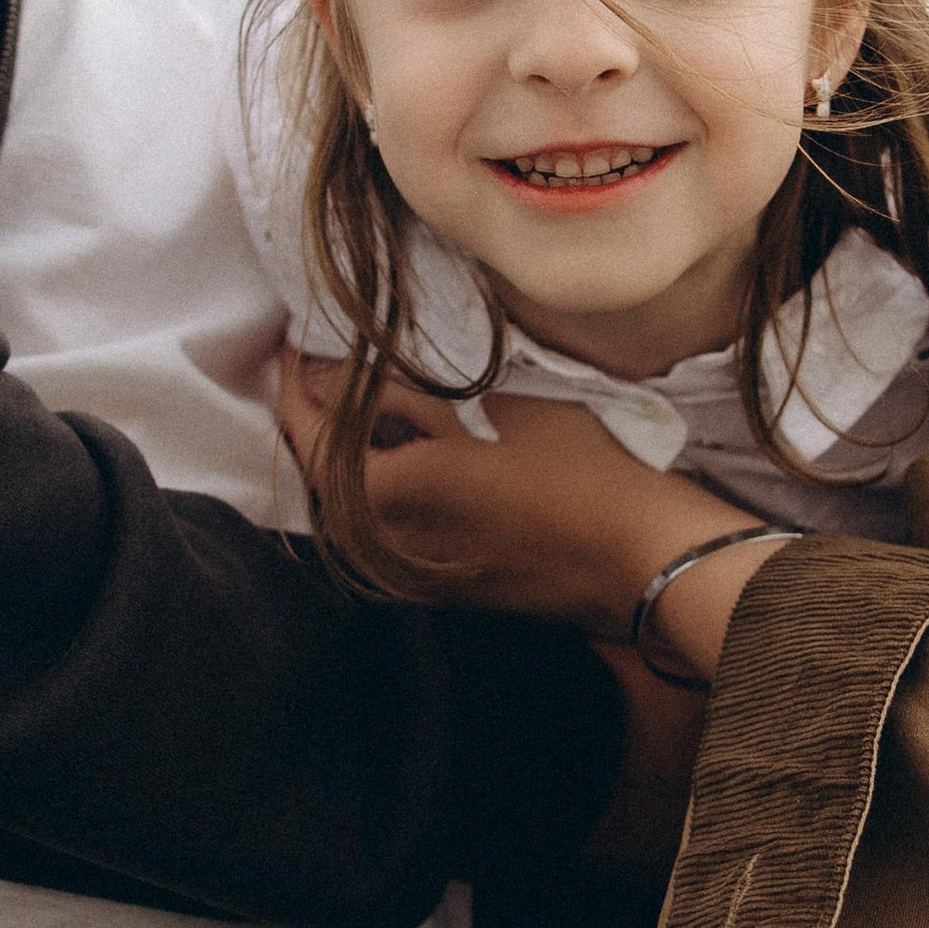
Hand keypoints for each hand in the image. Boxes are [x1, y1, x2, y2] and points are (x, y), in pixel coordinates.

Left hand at [277, 353, 779, 644]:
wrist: (637, 561)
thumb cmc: (579, 477)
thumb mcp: (503, 408)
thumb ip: (422, 393)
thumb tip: (360, 369)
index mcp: (396, 496)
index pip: (309, 437)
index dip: (294, 384)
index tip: (292, 340)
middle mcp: (390, 544)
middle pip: (322, 475)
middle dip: (314, 417)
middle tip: (320, 362)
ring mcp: (413, 573)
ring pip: (351, 507)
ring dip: (346, 455)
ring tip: (357, 400)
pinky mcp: (441, 587)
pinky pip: (383, 531)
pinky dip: (377, 487)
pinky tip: (402, 454)